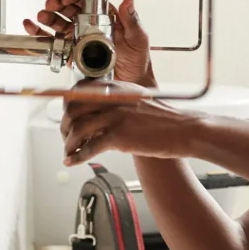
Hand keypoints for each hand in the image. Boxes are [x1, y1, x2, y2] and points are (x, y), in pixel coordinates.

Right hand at [23, 0, 154, 85]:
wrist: (132, 83)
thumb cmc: (137, 60)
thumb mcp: (138, 38)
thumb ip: (132, 20)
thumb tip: (128, 0)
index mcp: (103, 17)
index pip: (85, 0)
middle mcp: (88, 25)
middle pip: (67, 9)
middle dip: (57, 4)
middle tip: (53, 4)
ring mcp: (78, 38)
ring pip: (57, 22)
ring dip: (47, 16)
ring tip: (42, 16)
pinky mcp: (70, 53)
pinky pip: (52, 41)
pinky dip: (40, 33)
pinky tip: (32, 27)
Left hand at [61, 80, 203, 164]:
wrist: (184, 130)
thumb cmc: (164, 119)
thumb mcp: (136, 100)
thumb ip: (116, 102)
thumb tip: (95, 114)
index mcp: (115, 88)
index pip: (79, 90)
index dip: (67, 105)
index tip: (65, 116)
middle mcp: (112, 99)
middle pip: (73, 109)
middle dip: (64, 125)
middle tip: (65, 137)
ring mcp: (115, 117)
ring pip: (77, 129)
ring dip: (68, 143)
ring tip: (69, 152)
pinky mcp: (119, 136)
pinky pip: (89, 147)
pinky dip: (77, 157)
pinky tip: (73, 162)